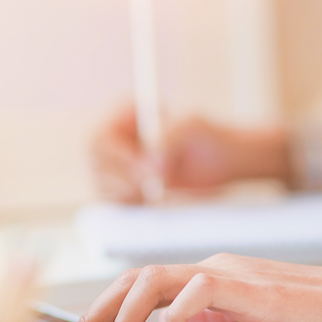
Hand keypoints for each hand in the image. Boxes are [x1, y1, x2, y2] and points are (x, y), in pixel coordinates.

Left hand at [56, 254, 321, 321]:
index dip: (101, 312)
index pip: (139, 285)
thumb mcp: (252, 319)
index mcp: (210, 275)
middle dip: (94, 316)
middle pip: (132, 280)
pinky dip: (178, 314)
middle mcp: (214, 267)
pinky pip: (201, 290)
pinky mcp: (255, 286)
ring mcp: (233, 272)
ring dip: (125, 318)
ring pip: (154, 279)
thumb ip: (217, 316)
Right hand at [90, 105, 289, 202]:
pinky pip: (116, 202)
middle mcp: (117, 141)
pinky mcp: (128, 189)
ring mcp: (120, 167)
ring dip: (127, 194)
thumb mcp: (193, 127)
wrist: (224, 162)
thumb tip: (153, 165)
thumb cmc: (209, 136)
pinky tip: (152, 201)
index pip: (100, 139)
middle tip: (150, 188)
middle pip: (97, 165)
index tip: (141, 172)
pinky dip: (132, 205)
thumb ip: (170, 138)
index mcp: (126, 116)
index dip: (115, 159)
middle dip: (121, 180)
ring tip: (157, 191)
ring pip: (104, 186)